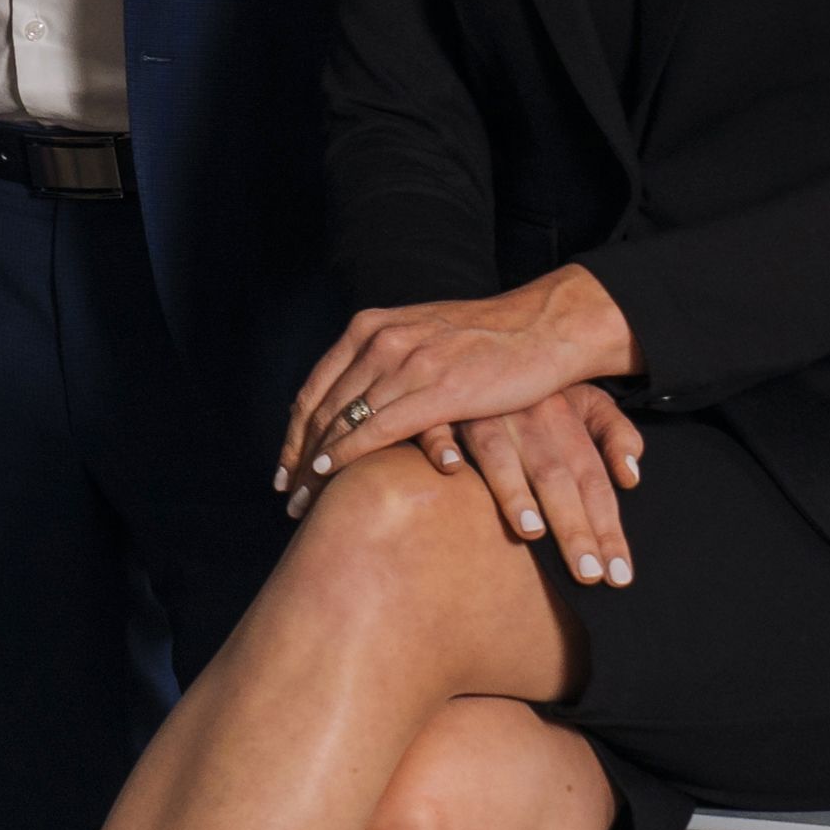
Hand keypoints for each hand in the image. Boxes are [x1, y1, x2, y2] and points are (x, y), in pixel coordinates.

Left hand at [283, 267, 639, 514]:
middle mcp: (381, 341)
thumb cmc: (489, 340)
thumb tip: (359, 399)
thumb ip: (387, 362)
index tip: (286, 468)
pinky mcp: (435, 389)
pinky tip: (328, 475)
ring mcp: (406, 363)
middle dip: (298, 457)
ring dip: (315, 467)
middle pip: (320, 409)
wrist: (543, 327)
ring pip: (341, 422)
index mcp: (372, 327)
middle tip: (287, 495)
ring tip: (302, 502)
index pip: (315, 388)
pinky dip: (345, 454)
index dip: (294, 433)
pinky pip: (375, 428)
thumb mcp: (421, 338)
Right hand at [429, 380, 652, 584]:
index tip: (619, 576)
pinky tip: (450, 468)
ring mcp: (482, 410)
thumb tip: (632, 478)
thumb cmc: (543, 383)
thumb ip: (615, 435)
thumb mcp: (588, 399)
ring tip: (531, 533)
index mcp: (566, 416)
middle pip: (555, 475)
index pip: (593, 480)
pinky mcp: (438, 404)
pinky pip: (436, 424)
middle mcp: (529, 416)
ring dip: (513, 490)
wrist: (489, 333)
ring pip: (499, 452)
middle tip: (588, 575)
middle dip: (573, 526)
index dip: (608, 527)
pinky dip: (441, 443)